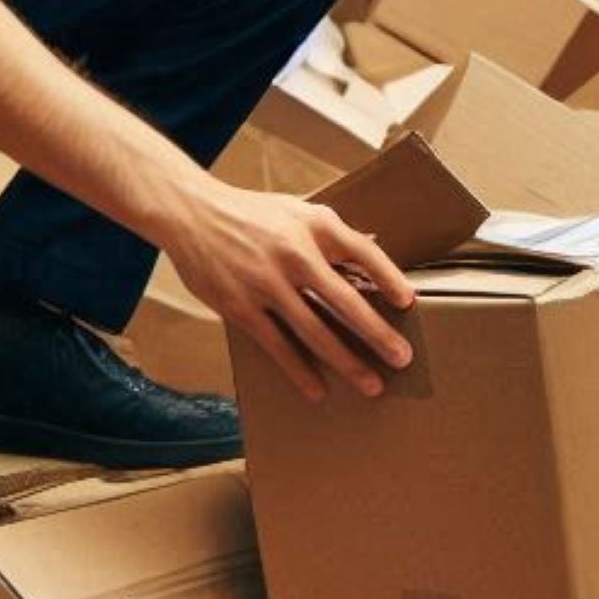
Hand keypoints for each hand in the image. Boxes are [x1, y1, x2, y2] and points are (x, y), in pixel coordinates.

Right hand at [166, 176, 416, 402]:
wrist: (190, 212)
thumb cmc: (250, 213)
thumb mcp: (296, 208)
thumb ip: (330, 231)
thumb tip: (369, 247)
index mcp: (314, 224)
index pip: (363, 252)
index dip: (389, 278)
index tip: (408, 303)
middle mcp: (294, 253)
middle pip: (345, 300)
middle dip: (377, 333)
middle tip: (402, 358)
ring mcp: (266, 283)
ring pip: (314, 331)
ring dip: (346, 362)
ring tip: (371, 384)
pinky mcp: (240, 306)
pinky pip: (277, 345)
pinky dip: (300, 371)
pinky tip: (317, 390)